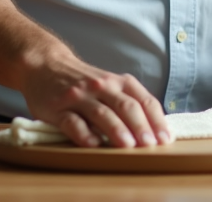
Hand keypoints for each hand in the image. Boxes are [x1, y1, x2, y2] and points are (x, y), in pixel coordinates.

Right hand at [22, 45, 170, 148]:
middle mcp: (101, 86)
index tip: (165, 138)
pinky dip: (83, 134)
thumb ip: (128, 102)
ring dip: (116, 130)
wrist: (45, 65)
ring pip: (101, 113)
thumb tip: (154, 131)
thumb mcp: (109, 85)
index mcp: (118, 82)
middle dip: (140, 126)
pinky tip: (93, 144)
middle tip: (150, 145)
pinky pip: (72, 121)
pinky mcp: (57, 108)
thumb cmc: (84, 81)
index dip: (156, 120)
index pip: (143, 100)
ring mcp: (79, 96)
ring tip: (128, 146)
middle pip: (125, 106)